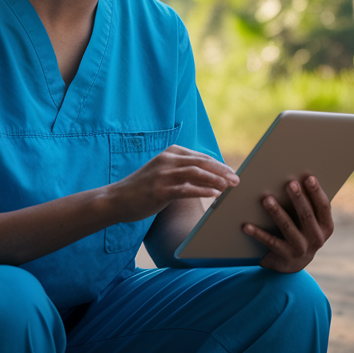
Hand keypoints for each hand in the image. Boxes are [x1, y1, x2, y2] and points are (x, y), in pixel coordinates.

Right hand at [109, 146, 238, 222]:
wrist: (117, 199)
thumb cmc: (143, 188)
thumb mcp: (163, 173)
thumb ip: (182, 172)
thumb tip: (209, 178)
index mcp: (170, 153)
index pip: (200, 157)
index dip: (218, 164)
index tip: (231, 172)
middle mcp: (168, 160)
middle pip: (202, 162)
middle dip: (222, 171)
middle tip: (237, 179)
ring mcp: (163, 174)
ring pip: (196, 173)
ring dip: (216, 179)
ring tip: (230, 186)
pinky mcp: (160, 190)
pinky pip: (186, 189)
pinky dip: (202, 191)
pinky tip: (214, 195)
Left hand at [243, 175, 333, 273]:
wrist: (293, 263)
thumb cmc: (301, 231)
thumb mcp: (310, 221)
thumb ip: (308, 204)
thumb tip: (297, 178)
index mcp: (326, 226)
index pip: (323, 206)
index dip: (316, 192)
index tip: (308, 177)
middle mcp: (317, 239)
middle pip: (306, 215)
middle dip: (298, 198)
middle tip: (289, 183)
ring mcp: (302, 249)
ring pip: (288, 227)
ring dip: (277, 212)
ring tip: (266, 199)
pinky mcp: (286, 256)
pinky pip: (270, 242)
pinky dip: (258, 233)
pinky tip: (246, 225)